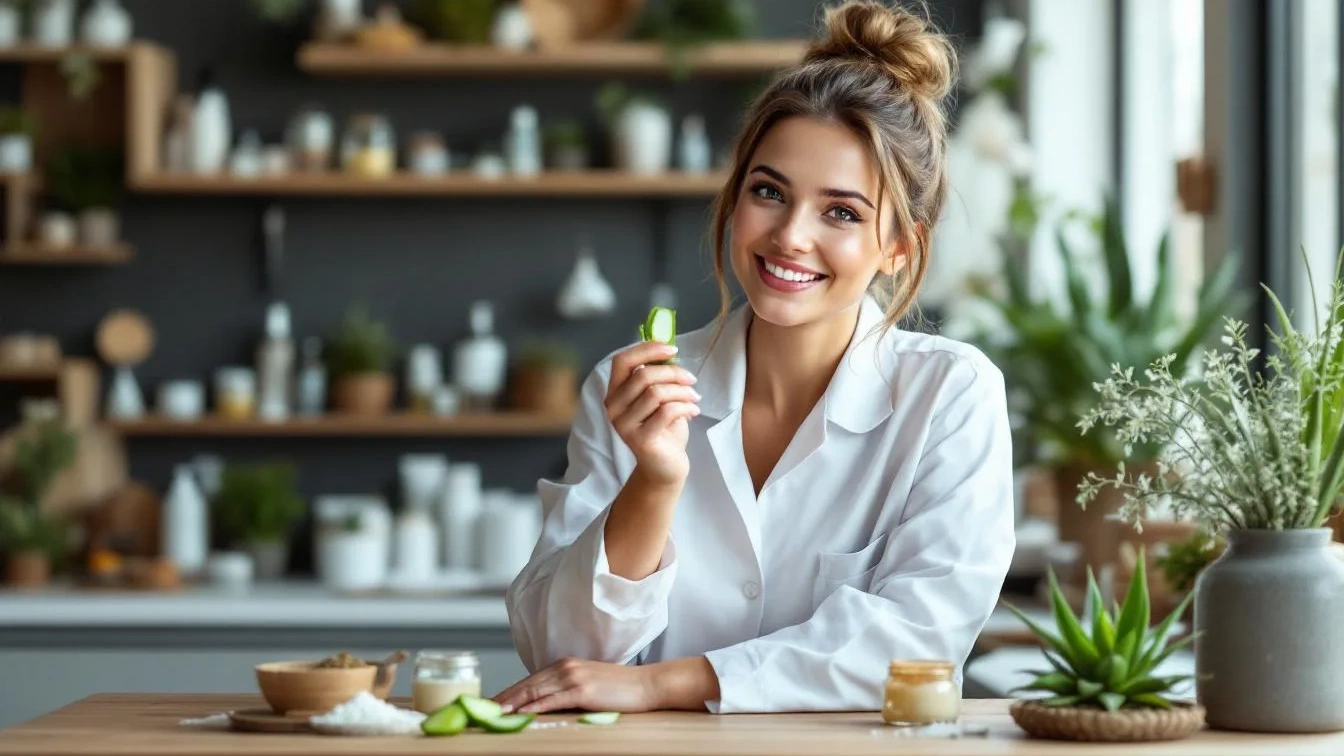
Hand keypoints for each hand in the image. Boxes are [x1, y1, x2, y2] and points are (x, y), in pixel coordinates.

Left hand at [493, 658, 657, 713]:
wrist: (646, 686)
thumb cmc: (620, 688)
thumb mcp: (588, 684)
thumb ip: (566, 689)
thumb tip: (545, 703)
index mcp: (565, 665)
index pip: (529, 680)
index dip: (509, 691)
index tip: (491, 703)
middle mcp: (565, 667)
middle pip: (526, 685)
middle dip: (503, 697)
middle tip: (482, 709)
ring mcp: (573, 677)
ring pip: (534, 691)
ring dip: (512, 702)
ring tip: (494, 712)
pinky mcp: (581, 690)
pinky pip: (552, 700)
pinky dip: (534, 706)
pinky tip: (521, 713)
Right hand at [604, 341, 699, 486]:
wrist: (665, 467)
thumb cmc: (663, 428)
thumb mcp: (659, 398)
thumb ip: (657, 376)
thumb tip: (668, 348)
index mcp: (615, 392)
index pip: (622, 361)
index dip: (647, 349)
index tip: (672, 349)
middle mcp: (613, 407)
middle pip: (643, 375)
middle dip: (673, 373)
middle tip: (692, 380)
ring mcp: (624, 425)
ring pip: (656, 393)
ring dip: (682, 391)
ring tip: (694, 398)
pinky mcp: (640, 439)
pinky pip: (666, 412)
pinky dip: (685, 407)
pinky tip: (693, 412)